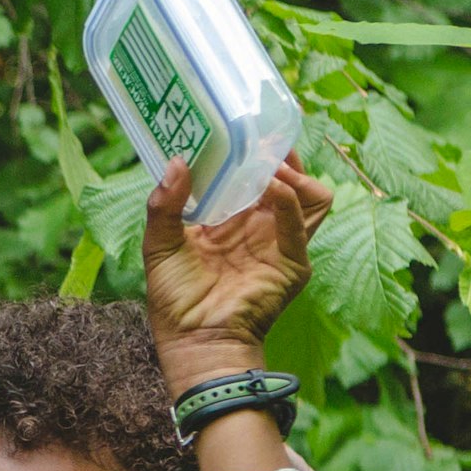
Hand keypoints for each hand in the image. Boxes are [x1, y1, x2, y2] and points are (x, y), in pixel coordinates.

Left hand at [141, 155, 330, 388]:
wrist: (193, 341)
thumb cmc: (175, 301)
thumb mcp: (159, 244)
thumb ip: (165, 203)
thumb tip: (178, 160)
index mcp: (231, 223)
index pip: (252, 178)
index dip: (250, 154)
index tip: (239, 129)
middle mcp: (260, 229)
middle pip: (288, 180)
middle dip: (279, 155)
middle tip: (261, 136)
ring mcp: (280, 244)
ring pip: (310, 195)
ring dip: (293, 173)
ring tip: (269, 162)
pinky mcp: (293, 262)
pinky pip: (303, 221)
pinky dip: (290, 197)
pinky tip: (271, 184)